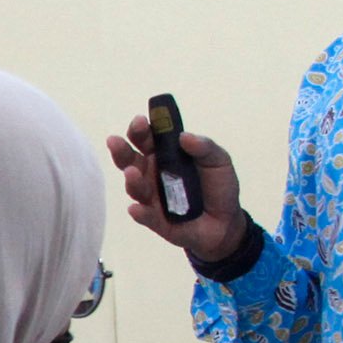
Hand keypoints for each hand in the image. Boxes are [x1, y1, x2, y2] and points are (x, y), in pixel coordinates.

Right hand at [103, 108, 250, 265]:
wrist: (227, 222)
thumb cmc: (218, 187)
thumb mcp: (219, 161)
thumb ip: (205, 147)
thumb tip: (184, 136)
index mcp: (164, 155)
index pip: (146, 139)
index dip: (140, 129)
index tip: (140, 121)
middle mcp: (152, 175)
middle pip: (130, 160)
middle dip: (121, 150)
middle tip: (115, 141)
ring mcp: (152, 198)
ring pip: (135, 188)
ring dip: (131, 180)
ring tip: (132, 173)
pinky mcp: (157, 221)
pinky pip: (146, 216)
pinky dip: (140, 213)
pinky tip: (136, 209)